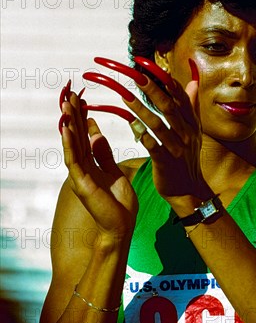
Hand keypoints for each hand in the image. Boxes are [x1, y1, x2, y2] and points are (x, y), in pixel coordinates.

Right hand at [59, 83, 137, 238]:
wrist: (122, 227)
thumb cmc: (120, 205)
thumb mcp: (115, 172)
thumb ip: (104, 155)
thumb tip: (96, 134)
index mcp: (92, 165)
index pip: (85, 137)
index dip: (82, 119)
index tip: (81, 101)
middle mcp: (83, 169)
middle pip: (77, 138)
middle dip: (73, 117)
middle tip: (70, 95)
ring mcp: (80, 176)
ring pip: (72, 146)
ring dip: (68, 125)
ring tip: (65, 106)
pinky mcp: (82, 184)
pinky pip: (74, 161)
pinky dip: (70, 145)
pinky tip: (67, 129)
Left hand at [82, 58, 211, 202]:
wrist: (188, 190)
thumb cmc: (185, 158)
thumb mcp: (194, 131)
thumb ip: (192, 105)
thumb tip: (193, 80)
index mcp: (192, 122)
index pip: (179, 96)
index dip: (164, 79)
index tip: (147, 64)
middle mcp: (186, 133)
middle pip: (168, 107)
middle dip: (152, 89)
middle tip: (135, 74)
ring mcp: (177, 148)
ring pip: (158, 124)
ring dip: (141, 109)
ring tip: (125, 96)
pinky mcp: (166, 162)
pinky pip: (153, 146)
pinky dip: (142, 135)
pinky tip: (131, 125)